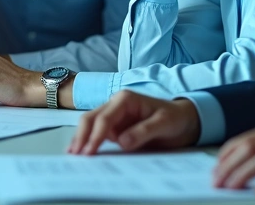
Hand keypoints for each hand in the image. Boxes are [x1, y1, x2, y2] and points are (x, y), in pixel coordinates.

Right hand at [67, 90, 200, 154]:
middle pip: (91, 119)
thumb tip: (122, 142)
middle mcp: (115, 106)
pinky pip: (99, 136)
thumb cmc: (175, 118)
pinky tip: (83, 154)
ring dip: (81, 140)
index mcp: (125, 99)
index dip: (95, 135)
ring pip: (91, 126)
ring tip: (72, 155)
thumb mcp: (164, 123)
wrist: (183, 121)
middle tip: (74, 154)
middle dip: (81, 136)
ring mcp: (113, 117)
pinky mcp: (114, 129)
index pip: (104, 118)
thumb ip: (143, 131)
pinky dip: (90, 144)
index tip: (89, 151)